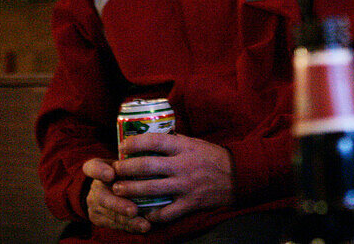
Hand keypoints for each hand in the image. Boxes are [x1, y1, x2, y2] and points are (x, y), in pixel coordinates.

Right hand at [82, 157, 150, 232]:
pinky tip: (143, 227)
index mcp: (99, 168)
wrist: (109, 187)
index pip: (92, 167)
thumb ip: (135, 161)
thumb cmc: (126, 170)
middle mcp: (95, 186)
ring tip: (144, 224)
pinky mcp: (97, 217)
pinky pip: (112, 224)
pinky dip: (129, 226)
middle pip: (102, 197)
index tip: (111, 174)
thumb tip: (154, 163)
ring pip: (109, 214)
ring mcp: (94, 203)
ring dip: (127, 221)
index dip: (99, 171)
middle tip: (134, 210)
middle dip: (119, 205)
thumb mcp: (127, 162)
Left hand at [113, 133, 234, 224]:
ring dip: (131, 190)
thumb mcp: (196, 143)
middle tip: (114, 171)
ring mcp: (186, 186)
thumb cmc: (214, 157)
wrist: (238, 175)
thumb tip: (153, 138)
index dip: (136, 143)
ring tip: (118, 190)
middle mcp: (183, 165)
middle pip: (147, 166)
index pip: (155, 141)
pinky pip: (166, 212)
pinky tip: (143, 213)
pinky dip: (152, 214)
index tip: (123, 146)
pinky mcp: (190, 203)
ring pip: (152, 189)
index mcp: (185, 147)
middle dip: (126, 169)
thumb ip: (176, 142)